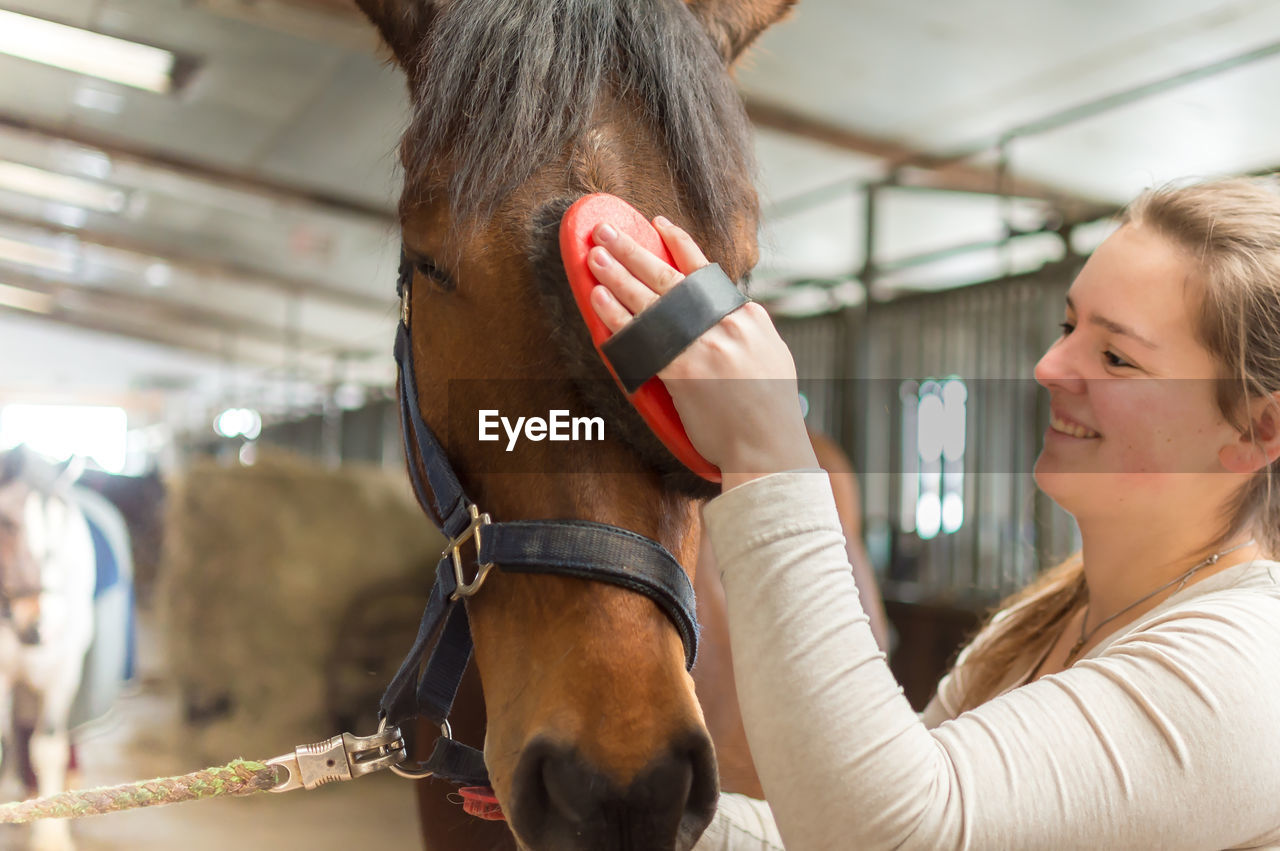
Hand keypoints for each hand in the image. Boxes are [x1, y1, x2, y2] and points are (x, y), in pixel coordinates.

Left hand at [587, 217, 818, 488]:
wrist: (767, 449)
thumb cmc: (770, 410)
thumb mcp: (771, 355)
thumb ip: (746, 327)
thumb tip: (730, 309)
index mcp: (747, 317)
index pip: (706, 270)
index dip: (679, 244)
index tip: (658, 224)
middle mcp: (725, 324)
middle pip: (670, 276)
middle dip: (634, 249)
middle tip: (607, 230)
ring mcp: (703, 346)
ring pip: (651, 300)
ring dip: (617, 273)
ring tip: (594, 255)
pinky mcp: (682, 372)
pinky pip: (641, 336)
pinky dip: (617, 314)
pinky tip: (598, 298)